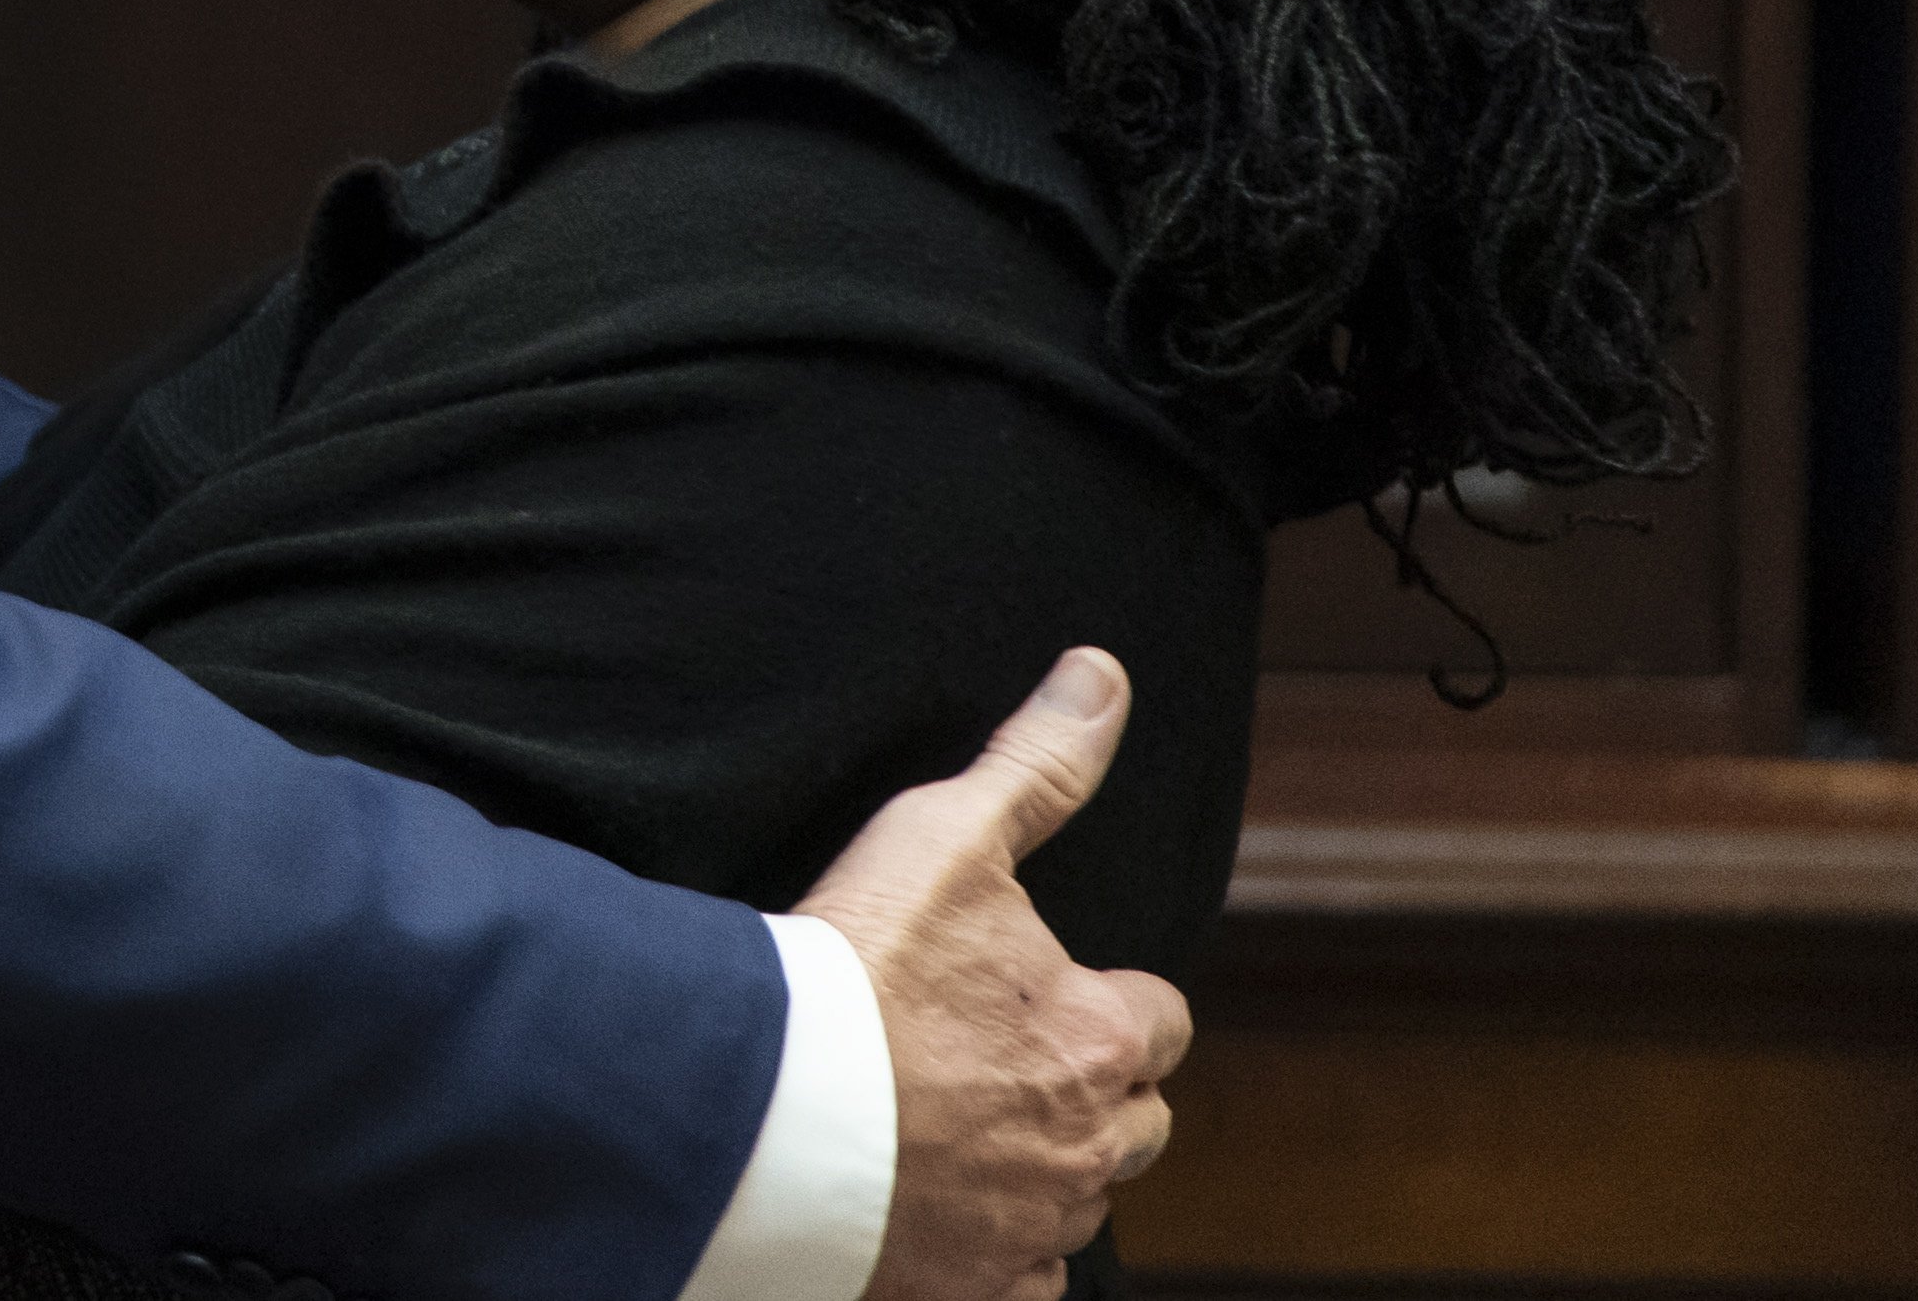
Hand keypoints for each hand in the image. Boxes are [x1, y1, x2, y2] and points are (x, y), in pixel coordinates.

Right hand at [802, 648, 1189, 1300]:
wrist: (758, 1109)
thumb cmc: (853, 967)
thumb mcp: (944, 835)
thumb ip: (1036, 764)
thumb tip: (1102, 677)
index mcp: (1099, 1035)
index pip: (1159, 1018)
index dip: (1109, 998)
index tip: (1041, 988)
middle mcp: (1087, 1143)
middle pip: (1137, 1121)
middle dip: (1092, 1090)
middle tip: (997, 1057)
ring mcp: (1033, 1228)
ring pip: (1080, 1202)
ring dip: (1044, 1167)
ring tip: (959, 1125)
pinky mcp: (973, 1289)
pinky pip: (1024, 1281)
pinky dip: (998, 1252)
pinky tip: (941, 1206)